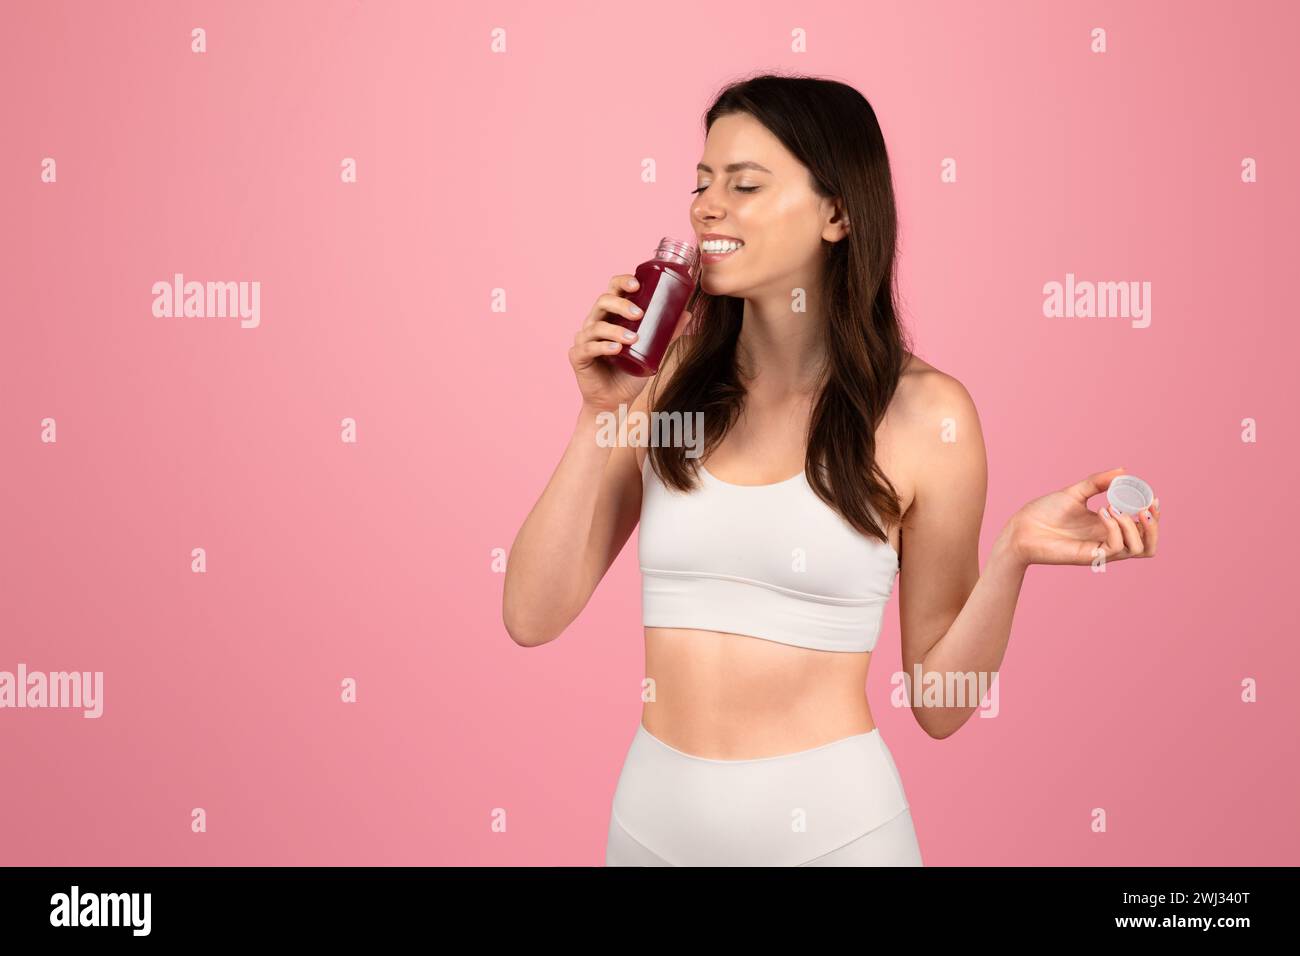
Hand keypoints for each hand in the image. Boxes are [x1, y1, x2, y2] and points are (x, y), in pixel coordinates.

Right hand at [569, 273, 689, 412]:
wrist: (616, 401)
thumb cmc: (631, 372)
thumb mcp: (652, 349)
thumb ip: (667, 333)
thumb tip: (688, 314)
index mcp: (611, 315)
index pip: (613, 289)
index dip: (622, 282)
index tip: (637, 284)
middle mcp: (595, 322)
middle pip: (602, 301)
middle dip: (621, 304)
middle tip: (639, 314)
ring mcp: (585, 339)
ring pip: (596, 326)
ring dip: (615, 330)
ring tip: (633, 339)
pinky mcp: (578, 357)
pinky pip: (588, 348)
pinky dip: (602, 347)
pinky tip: (615, 349)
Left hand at [1001, 467, 1160, 566]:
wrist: (1021, 528)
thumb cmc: (1045, 512)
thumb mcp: (1075, 492)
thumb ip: (1098, 482)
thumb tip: (1123, 471)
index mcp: (1109, 526)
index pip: (1143, 529)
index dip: (1153, 516)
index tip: (1151, 497)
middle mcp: (1109, 540)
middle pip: (1149, 545)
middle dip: (1153, 525)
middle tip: (1144, 507)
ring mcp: (1101, 550)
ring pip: (1139, 549)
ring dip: (1133, 526)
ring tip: (1115, 508)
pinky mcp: (1090, 556)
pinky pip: (1116, 547)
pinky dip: (1115, 527)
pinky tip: (1101, 512)